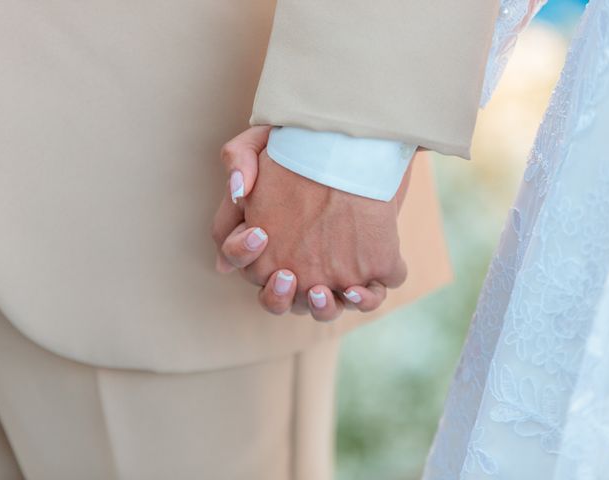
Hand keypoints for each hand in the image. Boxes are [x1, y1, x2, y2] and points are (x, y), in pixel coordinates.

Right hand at [212, 127, 409, 321]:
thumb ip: (238, 158)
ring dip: (320, 309)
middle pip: (278, 300)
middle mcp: (297, 261)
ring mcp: (334, 268)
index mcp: (265, 241)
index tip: (259, 234)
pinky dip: (363, 299)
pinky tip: (359, 288)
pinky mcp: (372, 265)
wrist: (365, 140)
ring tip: (323, 292)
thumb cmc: (309, 142)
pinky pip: (366, 297)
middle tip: (287, 276)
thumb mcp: (266, 138)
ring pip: (321, 308)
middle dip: (277, 297)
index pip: (242, 261)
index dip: (242, 254)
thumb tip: (236, 196)